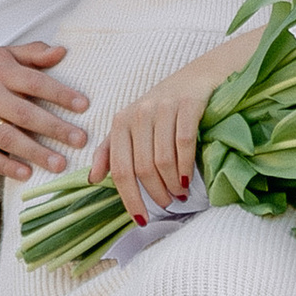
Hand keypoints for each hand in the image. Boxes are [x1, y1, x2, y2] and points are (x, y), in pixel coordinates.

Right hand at [0, 41, 89, 176]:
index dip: (60, 94)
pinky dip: (6, 166)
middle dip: (55, 128)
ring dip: (35, 152)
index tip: (83, 105)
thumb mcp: (4, 55)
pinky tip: (26, 173)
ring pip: (8, 138)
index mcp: (1, 73)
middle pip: (25, 114)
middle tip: (80, 140)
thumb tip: (62, 51)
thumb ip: (34, 53)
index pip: (34, 83)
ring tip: (60, 164)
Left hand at [92, 47, 229, 219]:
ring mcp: (163, 107)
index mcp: (121, 121)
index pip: (120, 169)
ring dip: (172, 185)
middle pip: (142, 168)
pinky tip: (189, 179)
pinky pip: (184, 144)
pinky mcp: (188, 104)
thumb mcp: (134, 124)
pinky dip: (186, 167)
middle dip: (155, 194)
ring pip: (162, 159)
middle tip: (167, 205)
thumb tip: (93, 179)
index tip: (141, 220)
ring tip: (180, 195)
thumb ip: (112, 150)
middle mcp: (139, 113)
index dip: (129, 198)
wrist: (202, 74)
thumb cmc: (166, 105)